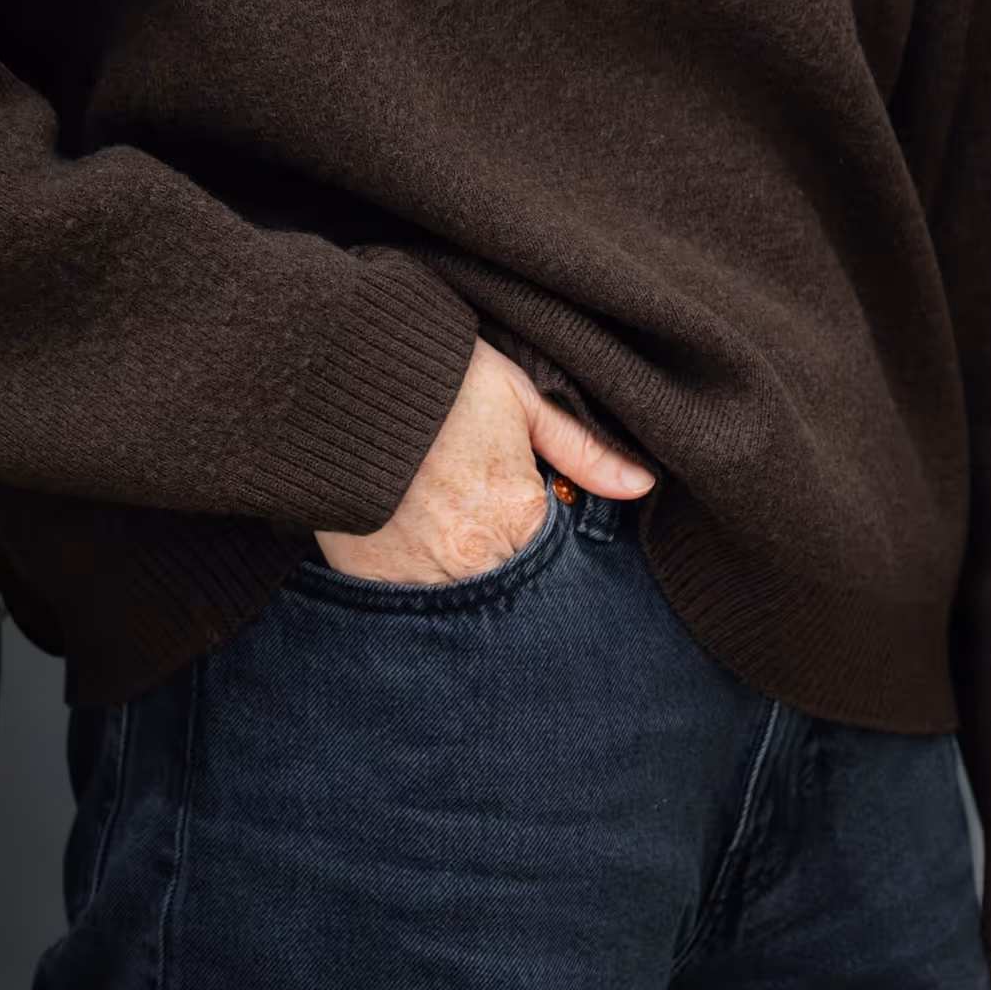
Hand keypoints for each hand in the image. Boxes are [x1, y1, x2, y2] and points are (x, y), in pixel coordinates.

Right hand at [316, 336, 653, 583]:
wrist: (349, 372)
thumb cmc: (442, 378)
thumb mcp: (520, 397)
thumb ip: (582, 448)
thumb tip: (642, 485)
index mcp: (518, 514)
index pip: (560, 570)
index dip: (558, 564)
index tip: (541, 539)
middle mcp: (473, 559)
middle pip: (513, 600)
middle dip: (517, 590)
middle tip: (502, 558)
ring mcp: (418, 577)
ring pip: (463, 617)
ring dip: (471, 600)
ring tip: (464, 563)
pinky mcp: (370, 581)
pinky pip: (407, 614)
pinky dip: (421, 600)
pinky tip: (424, 568)